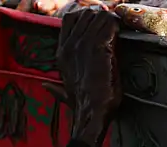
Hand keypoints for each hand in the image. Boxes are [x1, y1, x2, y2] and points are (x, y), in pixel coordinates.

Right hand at [47, 9, 122, 146]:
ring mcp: (84, 45)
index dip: (86, 17)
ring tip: (117, 27)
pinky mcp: (100, 48)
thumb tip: (46, 86)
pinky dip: (117, 25)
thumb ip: (55, 87)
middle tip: (111, 25)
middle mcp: (71, 45)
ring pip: (98, 16)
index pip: (69, 19)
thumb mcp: (64, 93)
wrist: (91, 112)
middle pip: (85, 14)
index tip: (98, 24)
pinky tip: (121, 31)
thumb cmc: (81, 106)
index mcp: (62, 53)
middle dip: (100, 17)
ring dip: (110, 20)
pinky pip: (109, 25)